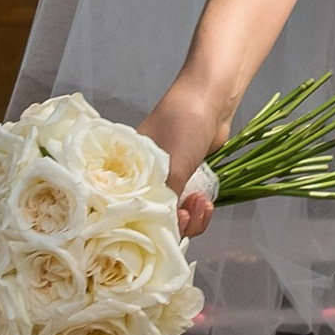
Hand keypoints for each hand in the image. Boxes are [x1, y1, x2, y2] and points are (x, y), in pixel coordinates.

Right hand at [137, 82, 230, 240]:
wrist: (212, 100)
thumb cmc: (182, 126)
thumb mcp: (171, 169)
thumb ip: (166, 205)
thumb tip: (164, 234)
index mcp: (125, 173)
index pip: (123, 214)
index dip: (142, 228)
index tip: (162, 229)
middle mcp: (140, 179)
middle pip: (150, 219)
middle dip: (173, 225)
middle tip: (186, 216)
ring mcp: (163, 180)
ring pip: (172, 216)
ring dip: (190, 218)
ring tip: (201, 205)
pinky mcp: (184, 179)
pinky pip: (186, 207)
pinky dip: (197, 210)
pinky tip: (205, 203)